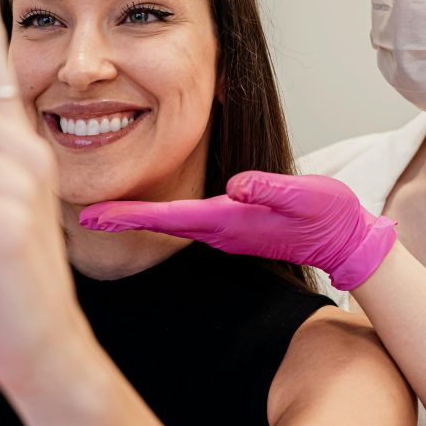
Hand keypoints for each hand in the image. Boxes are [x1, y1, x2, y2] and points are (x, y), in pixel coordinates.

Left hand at [80, 170, 396, 290]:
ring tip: (100, 212)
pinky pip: (186, 220)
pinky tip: (146, 211)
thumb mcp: (305, 197)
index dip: (127, 215)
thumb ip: (272, 189)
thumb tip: (238, 184)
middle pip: (158, 221)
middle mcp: (219, 227)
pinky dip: (158, 216)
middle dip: (118, 218)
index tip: (90, 217)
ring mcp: (225, 228)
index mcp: (228, 220)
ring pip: (169, 221)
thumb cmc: (329, 217)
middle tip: (79, 216)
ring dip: (135, 217)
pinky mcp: (234, 223)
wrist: (346, 240)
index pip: (167, 216)